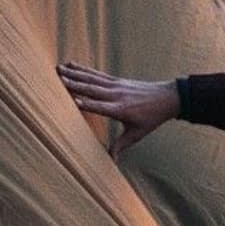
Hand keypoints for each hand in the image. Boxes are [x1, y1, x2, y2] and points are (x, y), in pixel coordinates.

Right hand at [57, 61, 180, 159]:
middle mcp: (116, 95)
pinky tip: (72, 64)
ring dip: (74, 74)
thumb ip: (121, 145)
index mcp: (120, 110)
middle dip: (74, 84)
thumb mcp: (138, 134)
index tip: (72, 101)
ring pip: (92, 79)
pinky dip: (84, 69)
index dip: (87, 104)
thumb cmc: (152, 118)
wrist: (167, 98)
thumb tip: (112, 161)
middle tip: (57, 78)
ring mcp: (116, 86)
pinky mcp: (116, 80)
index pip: (100, 107)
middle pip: (92, 90)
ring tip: (58, 69)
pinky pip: (97, 74)